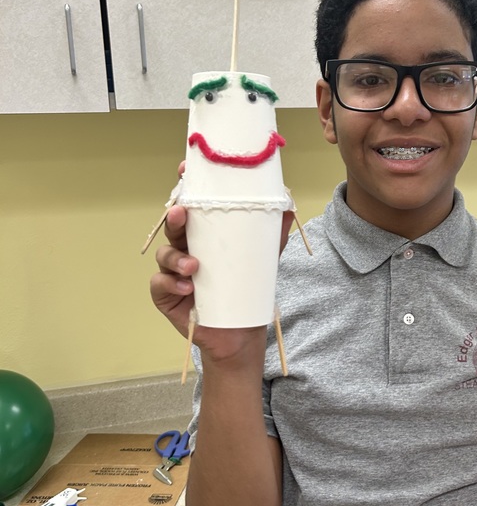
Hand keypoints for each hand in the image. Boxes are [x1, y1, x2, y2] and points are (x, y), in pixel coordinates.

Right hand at [149, 200, 294, 359]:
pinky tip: (187, 288)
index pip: (192, 207)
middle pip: (174, 226)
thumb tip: (287, 209)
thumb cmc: (245, 292)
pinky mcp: (166, 295)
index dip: (185, 188)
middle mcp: (185, 249)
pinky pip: (159, 284)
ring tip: (194, 267)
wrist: (239, 334)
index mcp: (204, 236)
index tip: (183, 171)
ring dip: (175, 258)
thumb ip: (271, 236)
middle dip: (175, 217)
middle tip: (181, 213)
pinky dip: (171, 283)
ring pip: (164, 254)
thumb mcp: (261, 261)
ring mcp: (173, 271)